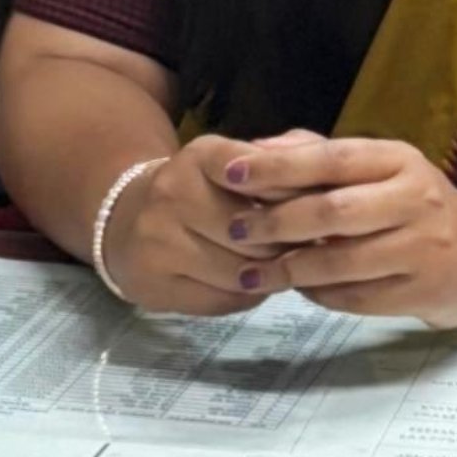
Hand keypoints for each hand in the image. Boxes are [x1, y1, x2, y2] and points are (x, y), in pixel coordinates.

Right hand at [99, 130, 319, 314]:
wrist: (127, 216)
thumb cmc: (205, 187)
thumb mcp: (240, 159)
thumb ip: (289, 156)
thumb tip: (328, 176)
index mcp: (201, 155)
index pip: (255, 171)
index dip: (291, 194)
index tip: (316, 207)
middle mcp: (172, 192)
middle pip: (254, 232)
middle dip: (287, 242)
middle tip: (311, 247)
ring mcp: (157, 241)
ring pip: (238, 271)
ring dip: (270, 274)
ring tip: (285, 266)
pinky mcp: (151, 285)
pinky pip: (219, 301)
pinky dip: (245, 296)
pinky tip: (252, 282)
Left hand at [201, 133, 456, 329]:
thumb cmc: (412, 203)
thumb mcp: (379, 167)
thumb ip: (318, 154)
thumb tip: (256, 149)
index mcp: (399, 159)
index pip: (333, 158)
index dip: (279, 166)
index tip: (231, 172)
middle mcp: (415, 198)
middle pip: (333, 211)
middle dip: (275, 221)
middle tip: (233, 229)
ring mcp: (421, 248)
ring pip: (341, 261)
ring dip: (288, 269)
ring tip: (250, 272)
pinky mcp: (420, 293)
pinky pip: (355, 298)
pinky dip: (318, 295)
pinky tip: (295, 289)